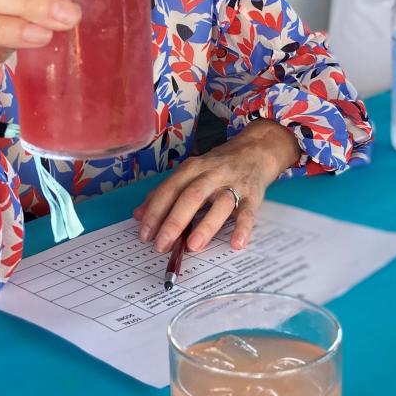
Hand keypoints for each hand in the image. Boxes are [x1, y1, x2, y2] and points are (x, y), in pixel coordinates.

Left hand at [133, 121, 298, 254]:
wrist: (256, 149)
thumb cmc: (218, 166)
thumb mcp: (190, 172)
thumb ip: (166, 192)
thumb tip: (139, 215)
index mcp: (193, 168)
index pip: (170, 189)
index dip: (155, 210)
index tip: (144, 233)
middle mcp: (212, 173)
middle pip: (191, 195)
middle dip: (174, 221)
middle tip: (161, 245)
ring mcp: (234, 184)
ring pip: (220, 203)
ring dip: (206, 225)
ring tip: (192, 246)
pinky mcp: (254, 195)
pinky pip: (248, 212)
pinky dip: (243, 228)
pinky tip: (236, 244)